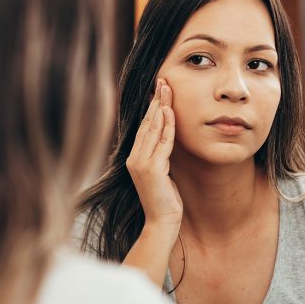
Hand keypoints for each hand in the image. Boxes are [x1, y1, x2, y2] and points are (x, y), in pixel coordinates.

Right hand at [126, 78, 182, 229]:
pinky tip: (170, 111)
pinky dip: (167, 126)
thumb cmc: (164, 200)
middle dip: (155, 100)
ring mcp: (141, 163)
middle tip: (162, 80)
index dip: (151, 107)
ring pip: (153, 129)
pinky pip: (162, 143)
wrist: (162, 222)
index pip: (144, 127)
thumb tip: (166, 140)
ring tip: (167, 89)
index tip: (158, 90)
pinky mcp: (152, 169)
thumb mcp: (161, 174)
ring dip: (161, 107)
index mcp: (135, 158)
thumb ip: (160, 156)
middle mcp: (134, 158)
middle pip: (146, 123)